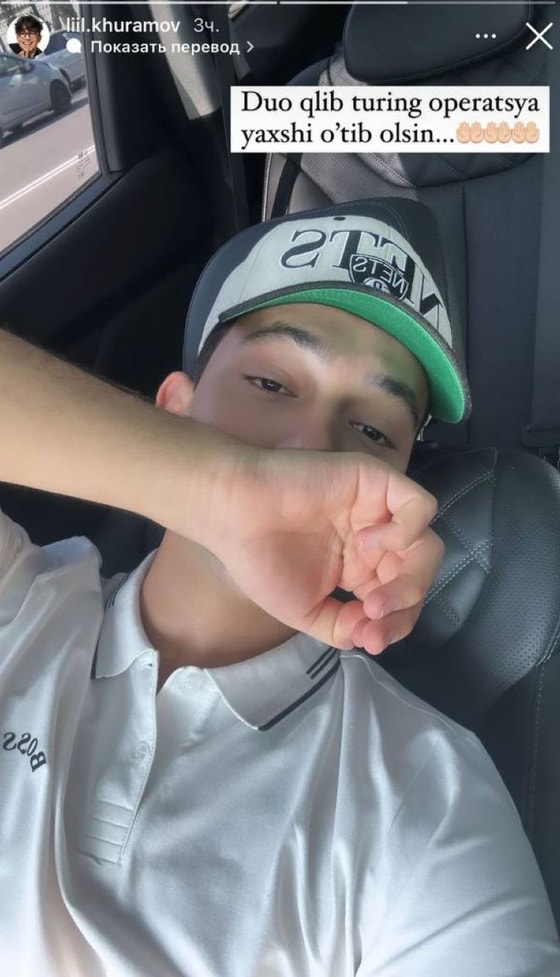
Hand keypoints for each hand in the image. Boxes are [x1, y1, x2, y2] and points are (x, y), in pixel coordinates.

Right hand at [202, 446, 442, 653]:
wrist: (234, 515)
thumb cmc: (259, 559)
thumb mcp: (305, 610)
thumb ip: (342, 627)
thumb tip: (372, 637)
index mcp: (361, 569)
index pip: (400, 599)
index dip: (395, 625)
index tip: (369, 640)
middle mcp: (375, 540)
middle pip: (417, 574)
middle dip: (403, 604)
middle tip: (372, 614)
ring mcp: (378, 510)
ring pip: (425, 545)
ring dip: (409, 578)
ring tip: (373, 592)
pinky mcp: (376, 482)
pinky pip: (420, 506)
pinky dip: (408, 531)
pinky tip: (371, 544)